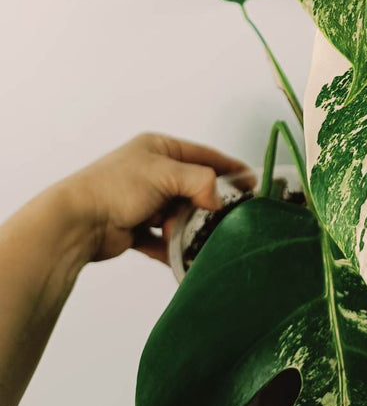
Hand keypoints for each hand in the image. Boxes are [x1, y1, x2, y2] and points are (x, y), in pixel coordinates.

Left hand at [53, 133, 249, 263]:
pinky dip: (171, 248)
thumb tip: (218, 199)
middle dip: (205, 205)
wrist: (77, 222)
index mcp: (159, 149)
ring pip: (178, 215)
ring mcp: (143, 201)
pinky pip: (161, 239)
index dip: (228, 167)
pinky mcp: (134, 228)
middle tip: (224, 218)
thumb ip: (200, 181)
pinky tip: (180, 256)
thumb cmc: (116, 187)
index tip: (251, 181)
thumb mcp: (166, 173)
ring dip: (186, 228)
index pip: (203, 156)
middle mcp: (152, 172)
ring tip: (193, 238)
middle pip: (192, 188)